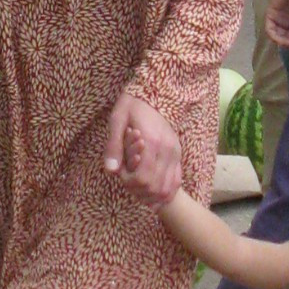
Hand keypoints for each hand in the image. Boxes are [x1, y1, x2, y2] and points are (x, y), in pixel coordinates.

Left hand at [104, 88, 181, 204]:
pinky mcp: (178, 155)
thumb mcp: (117, 120)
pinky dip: (165, 192)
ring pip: (168, 188)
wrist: (156, 93)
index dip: (129, 183)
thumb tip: (110, 170)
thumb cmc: (133, 106)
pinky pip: (176, 181)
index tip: (121, 174)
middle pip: (156, 187)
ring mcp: (175, 154)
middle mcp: (167, 151)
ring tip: (138, 189)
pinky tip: (153, 192)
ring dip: (152, 196)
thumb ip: (114, 146)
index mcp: (151, 142)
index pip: (143, 178)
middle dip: (139, 191)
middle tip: (128, 182)